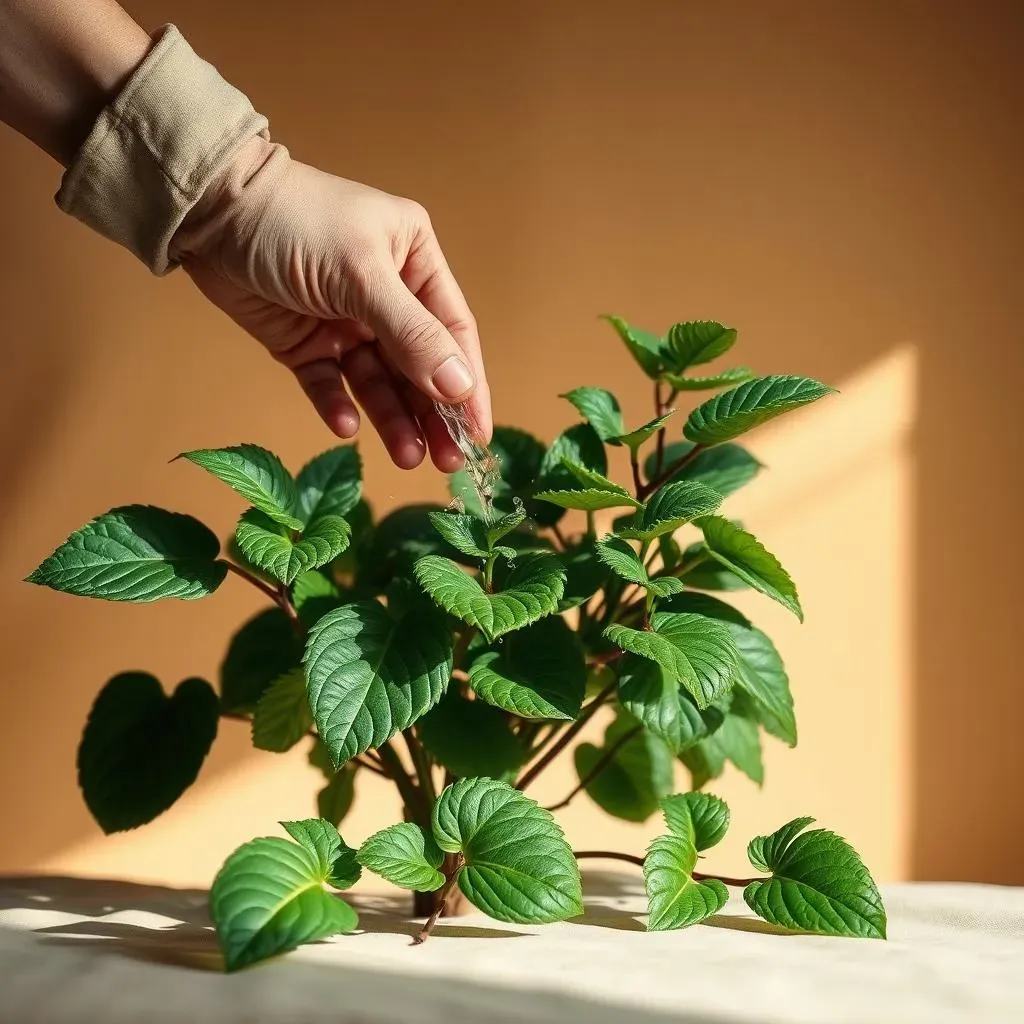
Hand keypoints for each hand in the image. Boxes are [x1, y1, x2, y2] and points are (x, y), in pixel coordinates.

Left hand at [172, 136, 490, 470]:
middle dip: (432, 413)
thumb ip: (413, 334)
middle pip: (419, 366)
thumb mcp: (362, 275)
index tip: (479, 434)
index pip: (453, 333)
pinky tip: (345, 427)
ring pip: (377, 381)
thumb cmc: (295, 223)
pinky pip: (329, 383)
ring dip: (392, 419)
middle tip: (446, 462)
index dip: (468, 385)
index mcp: (414, 261)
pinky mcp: (305, 343)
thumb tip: (460, 387)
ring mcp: (345, 322)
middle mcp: (387, 294)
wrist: (208, 210)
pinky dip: (337, 406)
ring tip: (406, 457)